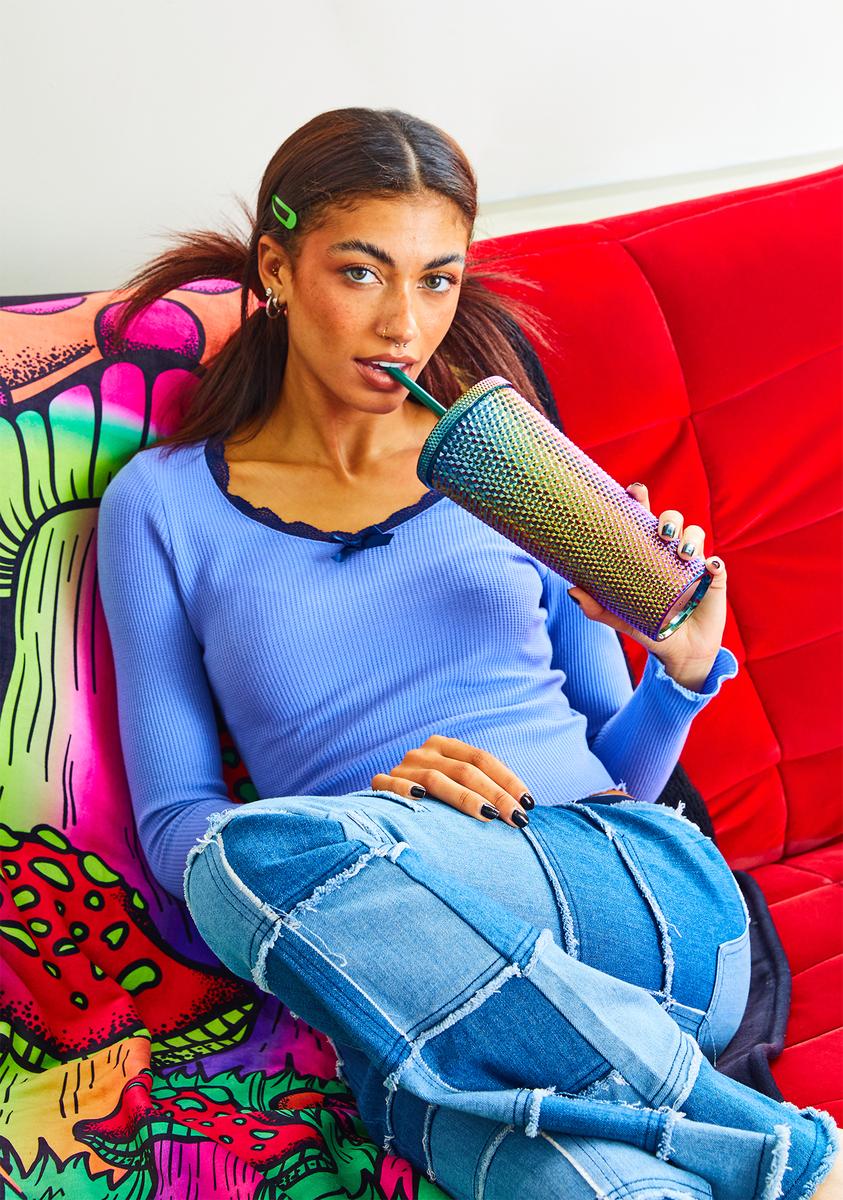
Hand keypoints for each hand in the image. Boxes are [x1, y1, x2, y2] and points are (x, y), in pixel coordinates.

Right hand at [371, 735, 533, 828]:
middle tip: (517, 818)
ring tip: (488, 816)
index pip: (481, 758)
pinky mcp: (381, 783)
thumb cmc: (434, 802)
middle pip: (464, 770)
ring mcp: (402, 768)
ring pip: (436, 779)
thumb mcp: (458, 786)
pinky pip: (391, 784)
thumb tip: (523, 809)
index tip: (528, 803)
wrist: (386, 809)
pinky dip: (406, 790)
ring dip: (465, 798)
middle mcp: (424, 752)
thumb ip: (482, 789)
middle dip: (495, 795)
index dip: (507, 780)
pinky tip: (421, 798)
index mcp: (445, 746)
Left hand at [566, 482, 727, 689]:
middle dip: (669, 518)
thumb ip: (596, 608)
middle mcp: (670, 552)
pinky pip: (717, 564)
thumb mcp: (620, 617)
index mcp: (648, 553)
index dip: (640, 500)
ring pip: (695, 534)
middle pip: (672, 520)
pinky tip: (709, 567)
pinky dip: (714, 563)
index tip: (634, 491)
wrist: (678, 651)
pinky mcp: (713, 578)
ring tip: (683, 554)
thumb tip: (572, 590)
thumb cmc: (648, 627)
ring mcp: (693, 563)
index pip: (644, 519)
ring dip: (691, 538)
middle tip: (662, 533)